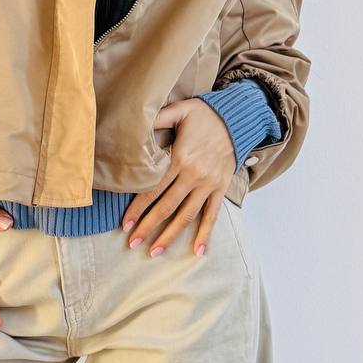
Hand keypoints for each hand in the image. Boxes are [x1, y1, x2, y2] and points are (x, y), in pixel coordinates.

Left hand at [121, 98, 236, 256]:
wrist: (237, 118)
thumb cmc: (205, 114)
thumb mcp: (179, 111)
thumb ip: (157, 118)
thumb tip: (134, 123)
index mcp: (179, 158)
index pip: (153, 188)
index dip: (138, 207)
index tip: (125, 224)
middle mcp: (193, 175)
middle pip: (166, 207)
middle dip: (148, 227)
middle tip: (132, 243)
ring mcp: (208, 184)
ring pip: (186, 216)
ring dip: (170, 236)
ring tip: (155, 251)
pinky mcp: (220, 189)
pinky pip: (212, 215)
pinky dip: (205, 234)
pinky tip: (197, 251)